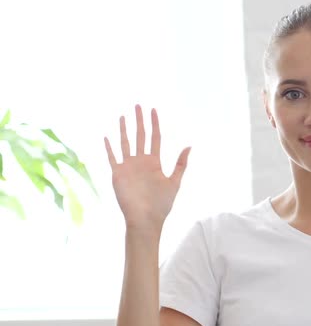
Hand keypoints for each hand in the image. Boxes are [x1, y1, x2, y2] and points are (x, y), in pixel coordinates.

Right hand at [104, 104, 190, 232]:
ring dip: (124, 130)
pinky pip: (112, 158)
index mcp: (154, 162)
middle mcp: (141, 162)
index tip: (153, 110)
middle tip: (138, 105)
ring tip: (123, 116)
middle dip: (139, 121)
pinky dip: (109, 148)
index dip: (154, 124)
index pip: (154, 138)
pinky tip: (106, 137)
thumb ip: (180, 164)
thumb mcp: (174, 182)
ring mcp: (128, 167)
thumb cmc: (161, 204)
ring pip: (125, 143)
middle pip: (140, 136)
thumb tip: (189, 145)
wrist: (145, 219)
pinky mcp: (118, 174)